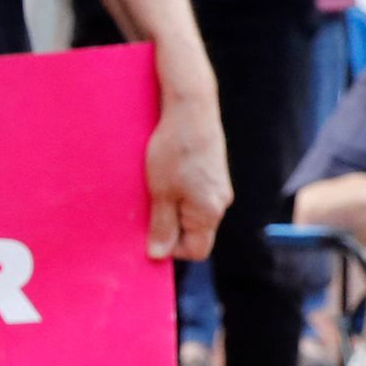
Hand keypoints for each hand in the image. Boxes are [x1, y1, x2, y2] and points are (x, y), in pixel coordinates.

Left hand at [146, 88, 229, 261]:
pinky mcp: (212, 174)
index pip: (196, 251)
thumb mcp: (161, 192)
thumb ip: (162, 226)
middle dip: (169, 228)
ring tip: (153, 190)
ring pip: (192, 213)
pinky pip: (194, 196)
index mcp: (210, 212)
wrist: (191, 109)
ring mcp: (217, 188)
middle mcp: (220, 203)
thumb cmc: (174, 150)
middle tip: (145, 211)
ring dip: (170, 209)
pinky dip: (177, 194)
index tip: (149, 235)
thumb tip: (158, 255)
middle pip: (194, 233)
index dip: (172, 249)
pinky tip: (163, 177)